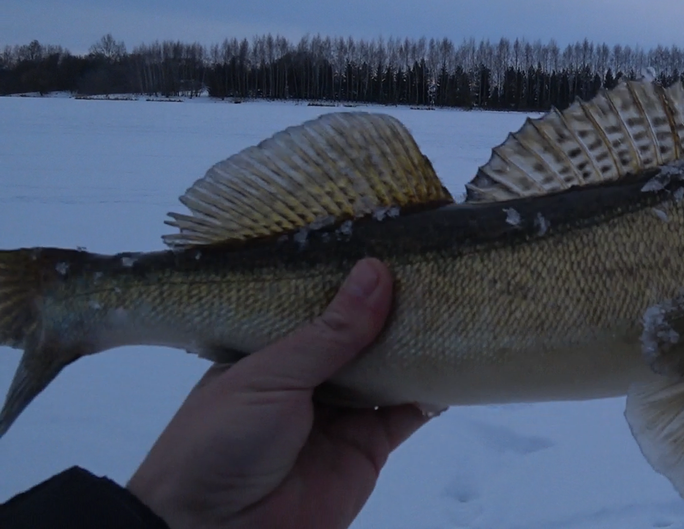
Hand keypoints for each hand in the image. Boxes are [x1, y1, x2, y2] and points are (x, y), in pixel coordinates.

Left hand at [127, 259, 428, 528]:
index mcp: (270, 352)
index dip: (350, 280)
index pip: (317, 306)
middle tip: (434, 266)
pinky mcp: (368, 449)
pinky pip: (407, 414)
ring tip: (452, 303)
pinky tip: (455, 362)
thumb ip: (329, 332)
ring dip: (417, 345)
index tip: (389, 242)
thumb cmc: (220, 444)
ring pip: (389, 369)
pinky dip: (432, 392)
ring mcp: (341, 414)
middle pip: (360, 336)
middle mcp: (308, 379)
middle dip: (392, 308)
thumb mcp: (269, 376)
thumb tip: (376, 271)